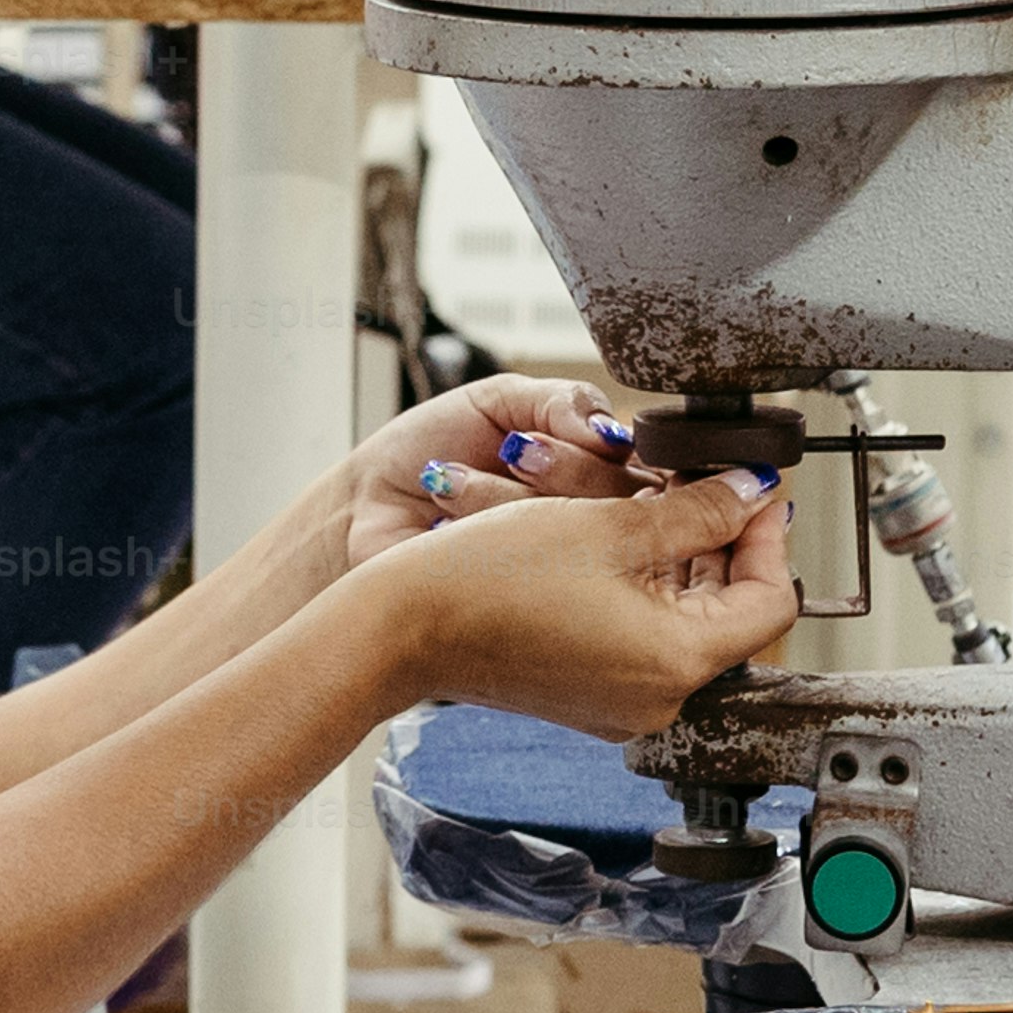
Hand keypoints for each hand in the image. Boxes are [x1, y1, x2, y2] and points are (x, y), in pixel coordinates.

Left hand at [322, 374, 655, 583]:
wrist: (365, 505)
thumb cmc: (431, 448)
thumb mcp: (499, 401)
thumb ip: (561, 402)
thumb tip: (612, 430)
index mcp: (599, 476)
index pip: (647, 470)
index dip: (616, 453)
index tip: (586, 438)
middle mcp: (591, 532)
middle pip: (625, 511)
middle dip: (564, 471)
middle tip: (512, 451)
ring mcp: (560, 578)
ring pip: (578, 544)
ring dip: (510, 500)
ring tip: (453, 480)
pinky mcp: (523, 611)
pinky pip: (528, 580)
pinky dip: (480, 535)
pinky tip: (443, 520)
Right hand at [345, 470, 795, 742]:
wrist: (403, 627)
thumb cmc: (492, 578)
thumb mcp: (609, 524)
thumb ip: (697, 509)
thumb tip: (754, 490)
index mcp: (677, 663)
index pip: (770, 600)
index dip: (768, 534)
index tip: (752, 487)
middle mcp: (658, 699)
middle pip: (730, 613)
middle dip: (723, 543)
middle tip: (704, 483)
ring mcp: (621, 704)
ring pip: (684, 622)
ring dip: (682, 561)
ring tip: (656, 502)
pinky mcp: (589, 695)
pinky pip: (642, 639)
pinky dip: (644, 590)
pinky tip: (620, 542)